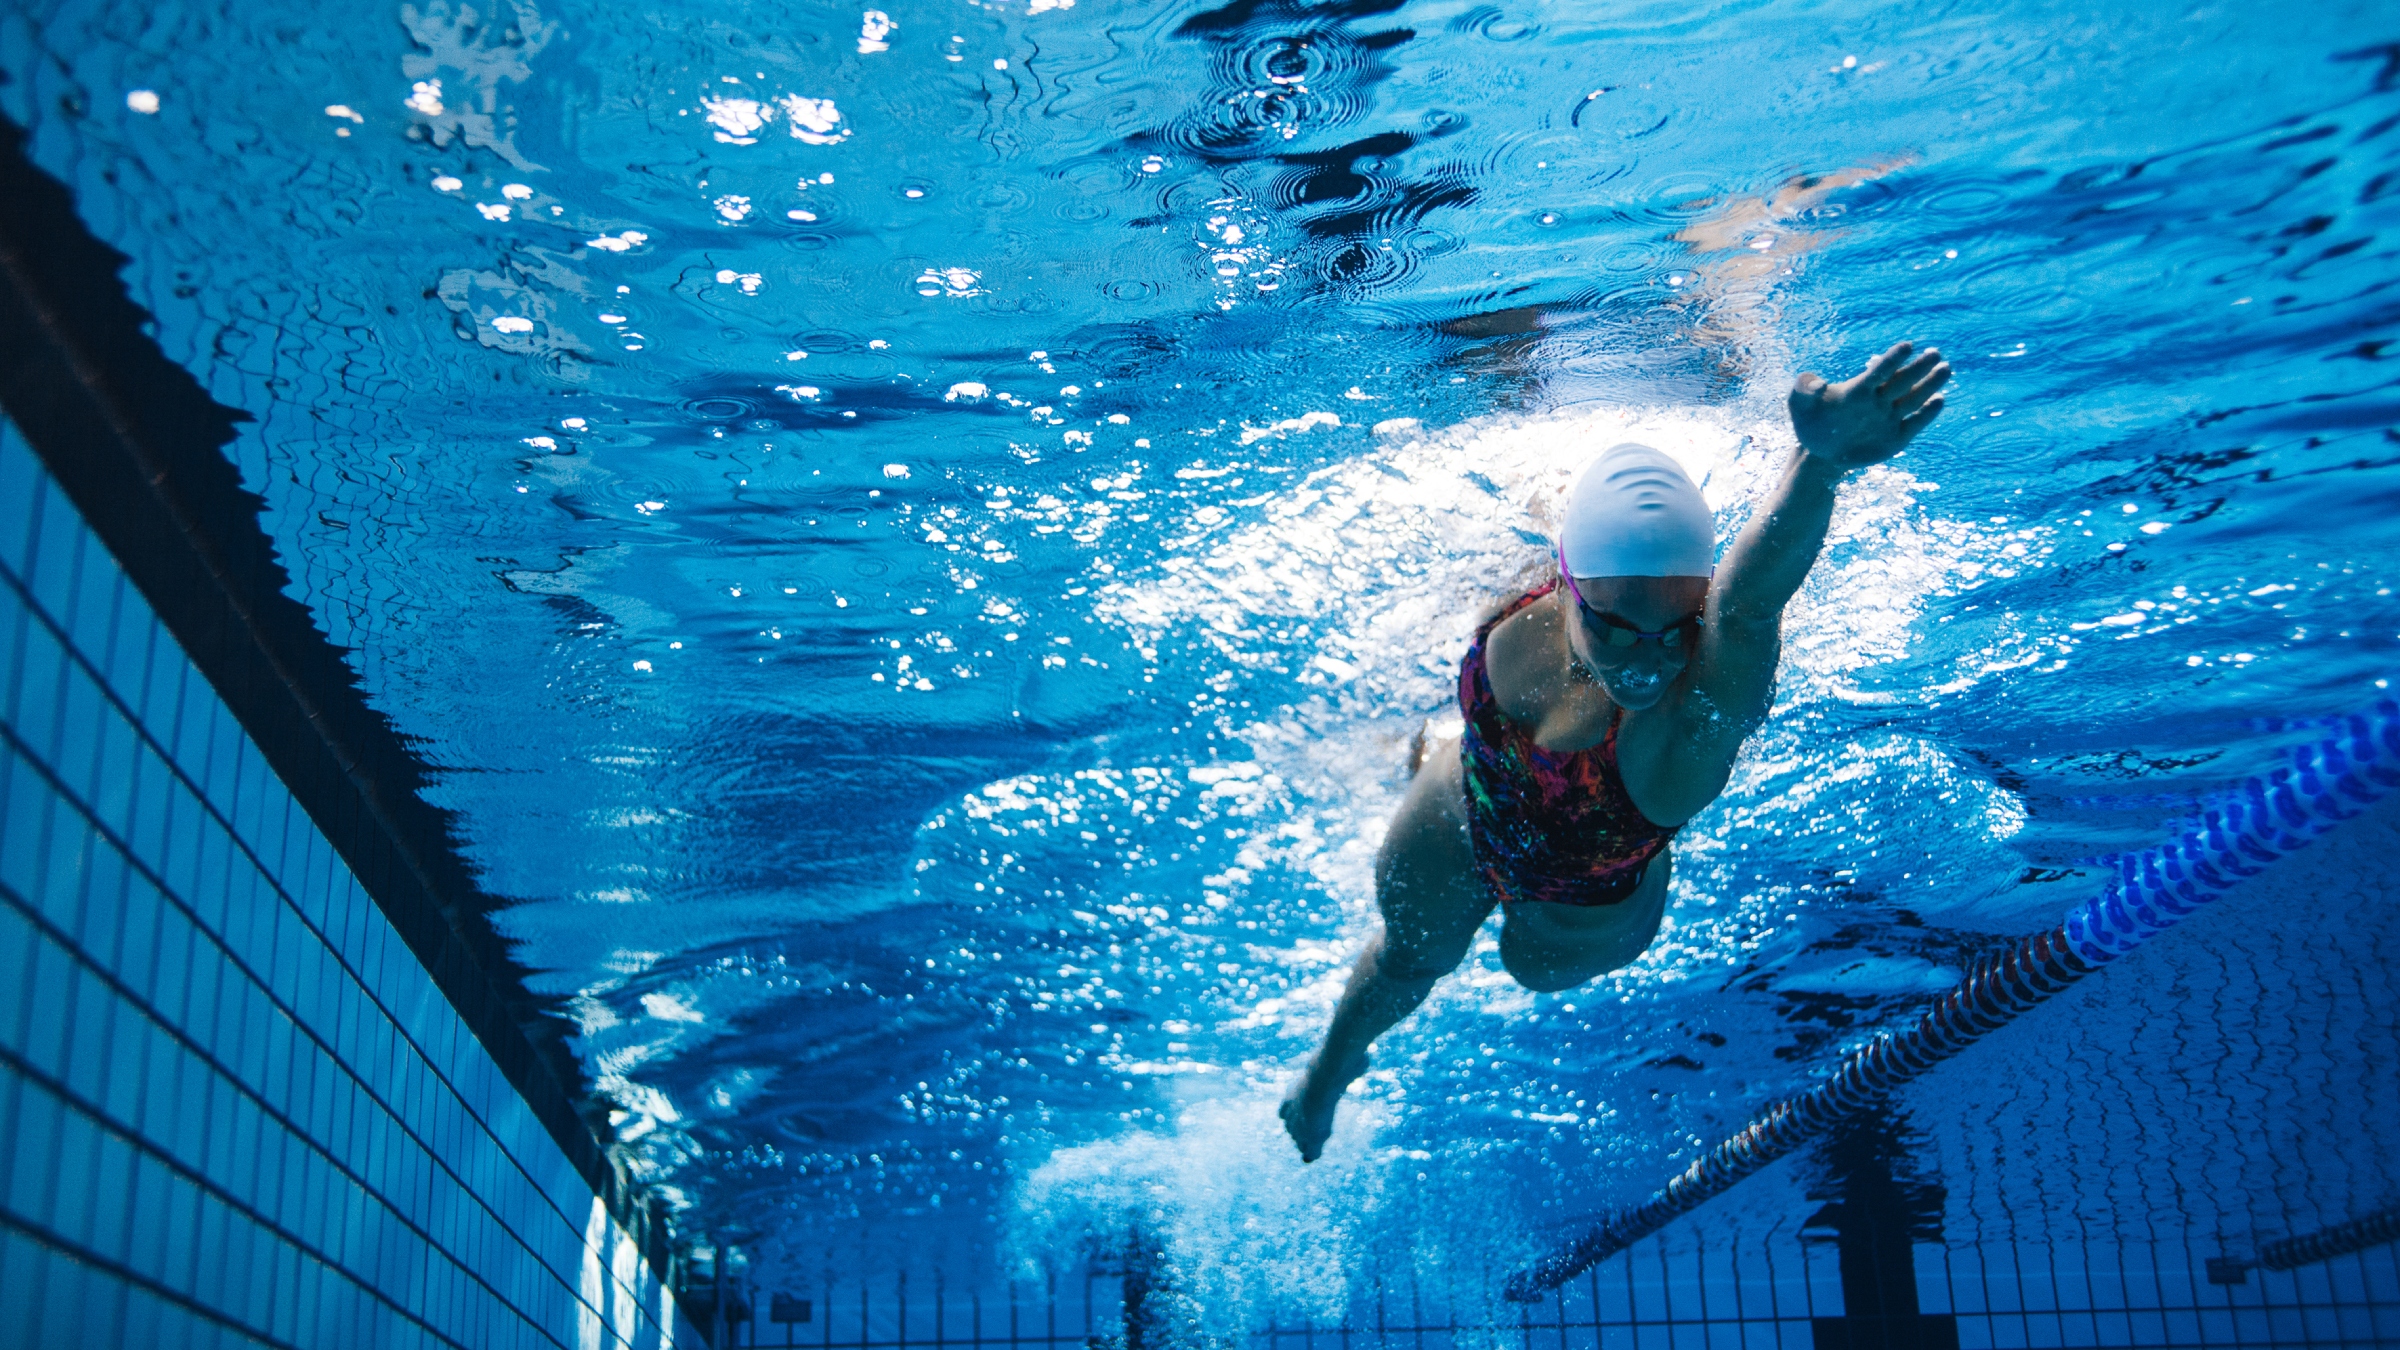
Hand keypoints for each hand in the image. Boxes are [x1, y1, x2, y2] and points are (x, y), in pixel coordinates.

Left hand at [1787, 341, 1949, 469]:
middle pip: (1902, 381)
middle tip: (1935, 353)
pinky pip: (1914, 423)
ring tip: (1945, 369)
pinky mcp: (1897, 437)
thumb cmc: (1810, 423)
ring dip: (1930, 384)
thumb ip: (1803, 389)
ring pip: (1914, 398)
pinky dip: (1927, 414)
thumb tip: (1816, 382)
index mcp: (1858, 389)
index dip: (1892, 359)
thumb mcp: (1799, 406)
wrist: (1820, 454)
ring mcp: (1889, 418)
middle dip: (1918, 368)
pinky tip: (1939, 401)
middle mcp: (1878, 400)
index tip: (1907, 346)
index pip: (1878, 371)